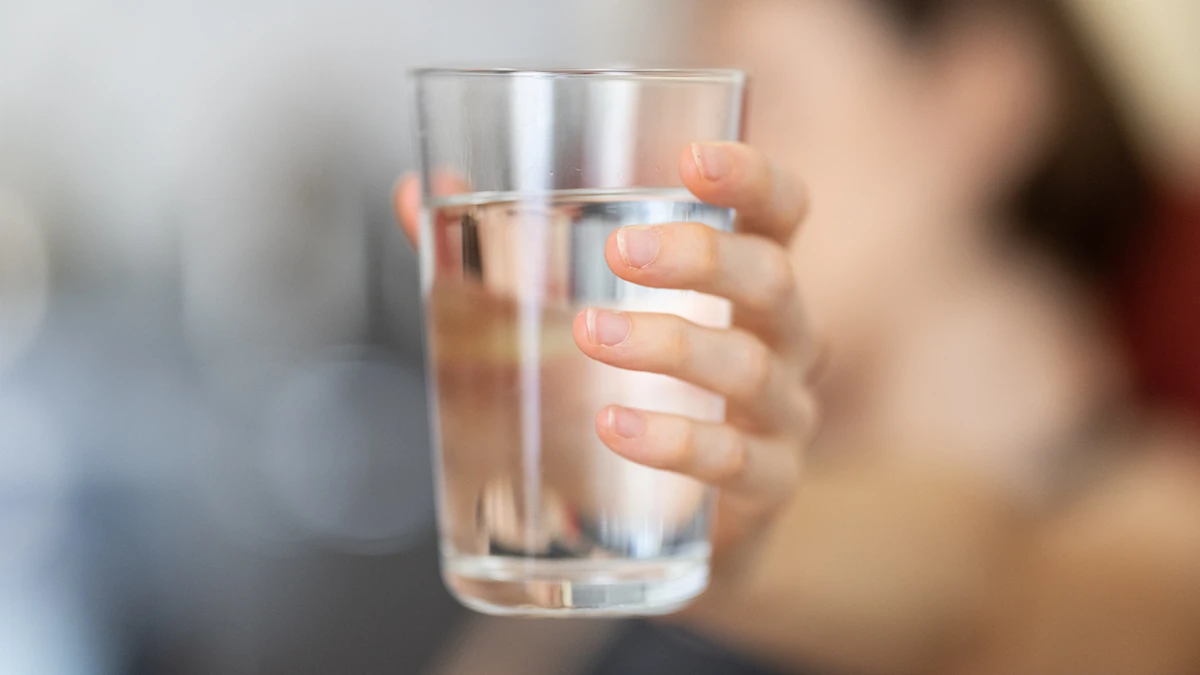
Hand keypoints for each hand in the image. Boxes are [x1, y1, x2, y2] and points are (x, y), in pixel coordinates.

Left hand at [395, 142, 819, 574]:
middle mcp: (781, 338)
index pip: (781, 210)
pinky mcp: (766, 485)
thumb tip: (415, 193)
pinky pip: (735, 460)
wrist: (669, 525)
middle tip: (620, 252)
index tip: (691, 158)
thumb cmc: (630, 391)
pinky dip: (674, 440)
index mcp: (744, 280)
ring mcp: (782, 414)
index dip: (753, 177)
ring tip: (590, 335)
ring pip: (748, 367)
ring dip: (668, 345)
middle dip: (699, 257)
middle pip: (771, 279)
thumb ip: (500, 254)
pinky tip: (615, 425)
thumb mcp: (575, 314)